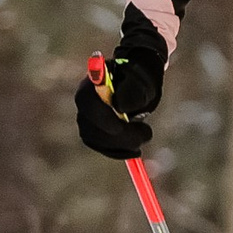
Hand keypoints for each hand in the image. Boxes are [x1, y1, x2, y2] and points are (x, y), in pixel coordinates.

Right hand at [76, 39, 164, 160]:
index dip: (102, 118)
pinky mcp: (94, 133)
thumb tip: (120, 107)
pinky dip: (119, 152)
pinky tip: (135, 149)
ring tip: (145, 135)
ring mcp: (87, 119)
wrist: (139, 85)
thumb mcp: (141, 83)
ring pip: (96, 140)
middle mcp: (85, 103)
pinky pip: (101, 147)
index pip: (87, 103)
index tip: (121, 128)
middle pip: (91, 127)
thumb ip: (131, 92)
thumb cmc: (140, 80)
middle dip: (119, 136)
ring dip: (122, 145)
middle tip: (147, 134)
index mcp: (92, 83)